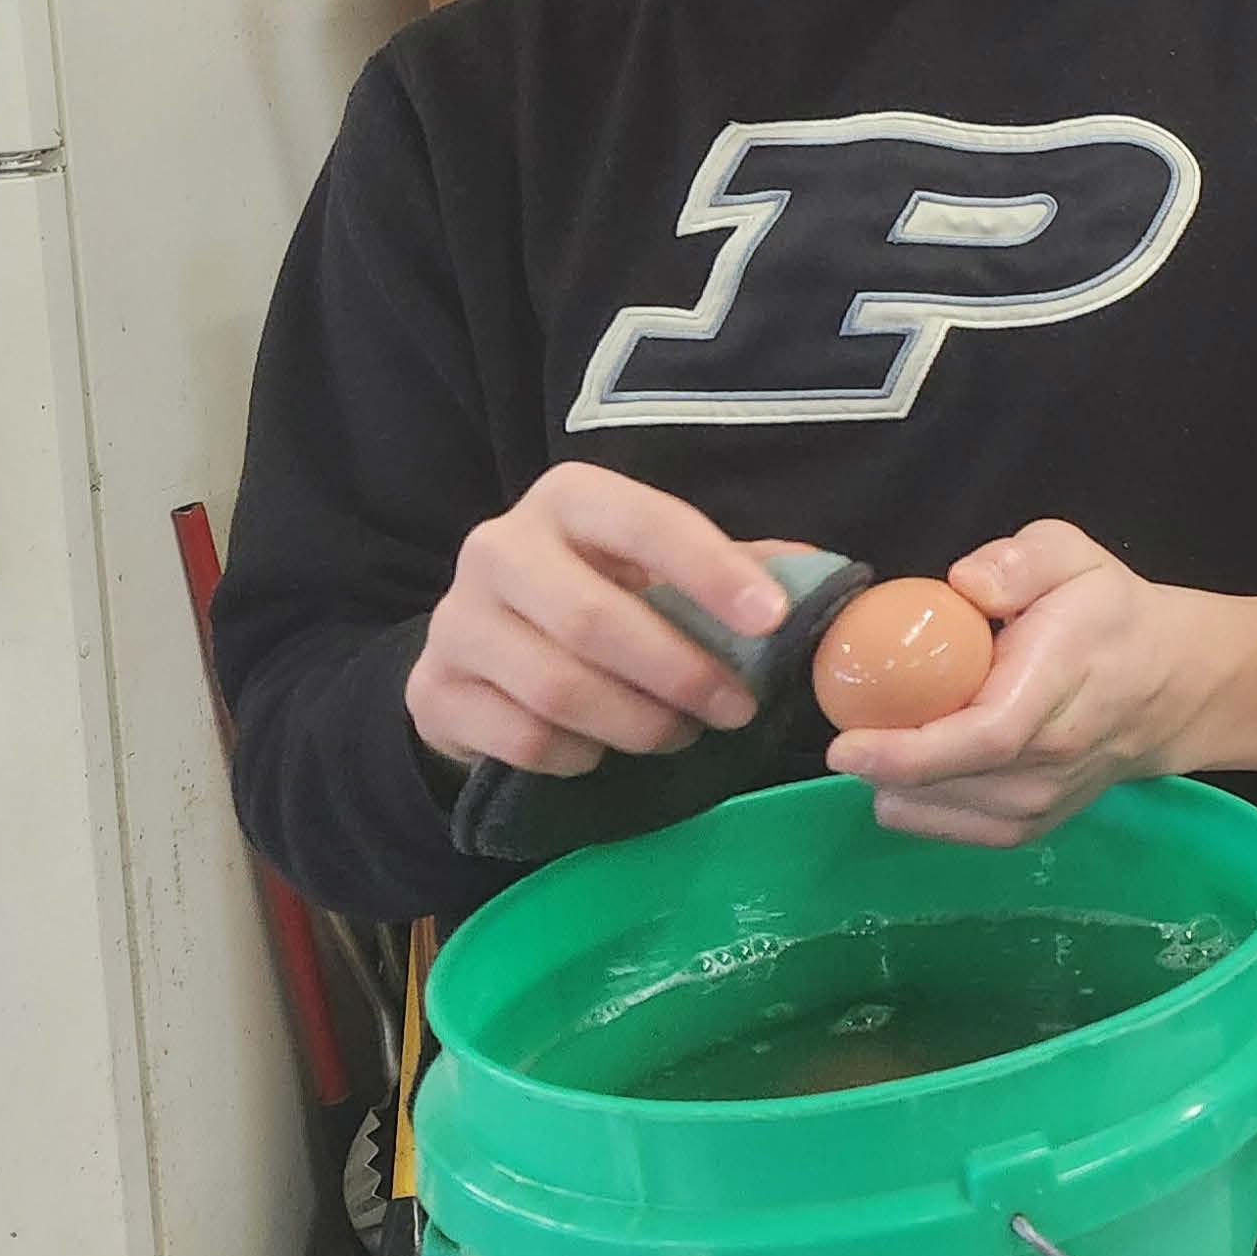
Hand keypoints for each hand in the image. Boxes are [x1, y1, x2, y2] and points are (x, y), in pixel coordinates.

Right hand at [407, 463, 783, 774]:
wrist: (482, 651)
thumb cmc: (597, 595)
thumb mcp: (658, 569)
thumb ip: (737, 567)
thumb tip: (823, 577)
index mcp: (568, 499)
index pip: (646, 522)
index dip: (712, 571)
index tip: (773, 618)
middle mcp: (497, 547)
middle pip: (594, 619)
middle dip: (680, 672)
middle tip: (736, 709)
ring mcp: (455, 621)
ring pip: (557, 688)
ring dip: (637, 723)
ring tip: (680, 734)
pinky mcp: (434, 691)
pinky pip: (521, 739)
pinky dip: (580, 756)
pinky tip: (604, 753)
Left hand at [824, 520, 1226, 847]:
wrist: (1171, 687)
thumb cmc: (1109, 615)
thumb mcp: (1072, 555)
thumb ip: (1020, 560)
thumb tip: (963, 585)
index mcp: (1060, 682)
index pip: (986, 736)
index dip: (909, 750)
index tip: (844, 743)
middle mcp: (1054, 757)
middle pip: (950, 782)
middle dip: (879, 760)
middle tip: (850, 718)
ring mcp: (1043, 804)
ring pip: (937, 811)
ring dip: (892, 779)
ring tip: (890, 729)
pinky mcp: (1029, 828)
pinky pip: (946, 828)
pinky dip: (911, 800)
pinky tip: (908, 763)